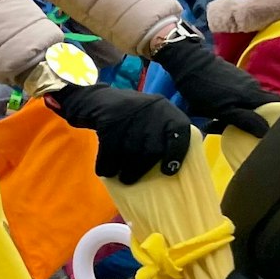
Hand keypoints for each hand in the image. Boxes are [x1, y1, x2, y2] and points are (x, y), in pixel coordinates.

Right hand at [48, 84, 191, 182]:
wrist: (99, 98)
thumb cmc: (132, 115)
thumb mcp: (153, 115)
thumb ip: (164, 133)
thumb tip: (174, 167)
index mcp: (165, 109)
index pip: (179, 131)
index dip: (176, 152)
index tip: (168, 171)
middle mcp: (150, 110)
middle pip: (152, 146)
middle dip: (143, 167)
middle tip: (134, 179)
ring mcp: (128, 113)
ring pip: (131, 149)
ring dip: (126, 168)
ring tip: (124, 180)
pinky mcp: (108, 119)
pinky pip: (109, 147)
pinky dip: (107, 162)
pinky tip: (105, 171)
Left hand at [154, 36, 279, 137]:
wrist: (187, 61)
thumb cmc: (204, 89)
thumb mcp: (223, 110)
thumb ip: (245, 120)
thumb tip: (267, 131)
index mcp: (255, 95)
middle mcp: (254, 86)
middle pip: (265, 106)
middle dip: (257, 119)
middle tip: (247, 131)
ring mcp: (243, 81)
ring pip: (249, 101)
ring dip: (240, 113)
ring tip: (223, 122)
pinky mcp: (232, 78)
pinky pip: (239, 96)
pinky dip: (232, 105)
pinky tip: (217, 111)